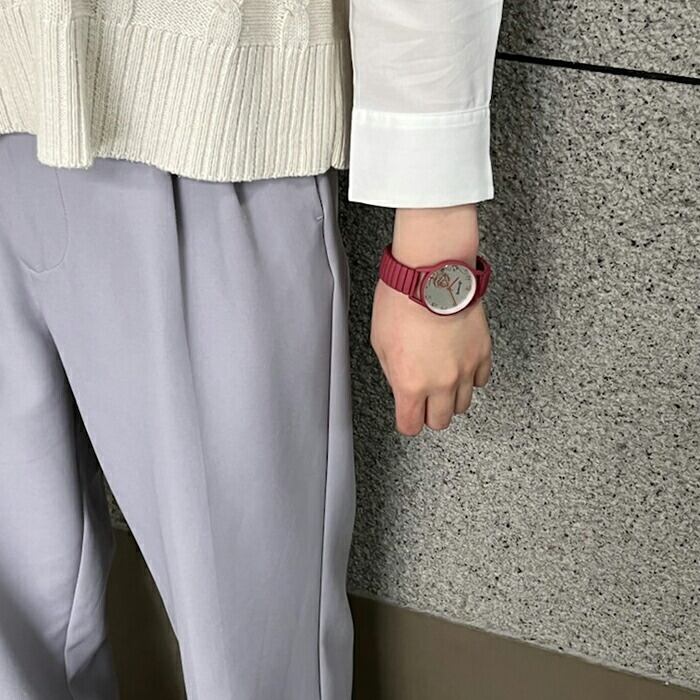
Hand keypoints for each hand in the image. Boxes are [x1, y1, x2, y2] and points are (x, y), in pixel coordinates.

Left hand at [369, 205, 492, 435]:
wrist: (431, 276)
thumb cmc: (401, 302)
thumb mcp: (380, 343)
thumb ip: (393, 373)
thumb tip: (401, 385)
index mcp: (410, 384)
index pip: (410, 425)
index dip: (406, 421)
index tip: (407, 416)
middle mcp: (441, 383)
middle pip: (440, 421)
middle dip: (429, 413)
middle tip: (424, 400)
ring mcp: (465, 369)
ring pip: (463, 405)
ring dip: (451, 398)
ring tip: (442, 382)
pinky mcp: (482, 353)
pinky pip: (481, 380)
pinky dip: (471, 378)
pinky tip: (460, 366)